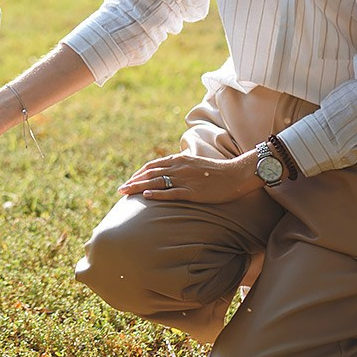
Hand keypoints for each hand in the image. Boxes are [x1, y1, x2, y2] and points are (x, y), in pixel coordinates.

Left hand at [118, 151, 262, 204]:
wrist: (236, 175)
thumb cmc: (218, 172)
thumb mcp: (196, 164)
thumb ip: (183, 166)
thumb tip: (171, 171)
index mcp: (180, 159)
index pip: (153, 165)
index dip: (139, 173)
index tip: (130, 180)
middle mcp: (179, 167)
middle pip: (150, 173)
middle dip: (133, 181)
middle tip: (120, 189)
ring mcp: (185, 179)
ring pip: (156, 182)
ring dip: (139, 187)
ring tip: (126, 193)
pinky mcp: (192, 191)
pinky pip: (171, 192)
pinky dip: (157, 194)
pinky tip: (146, 196)